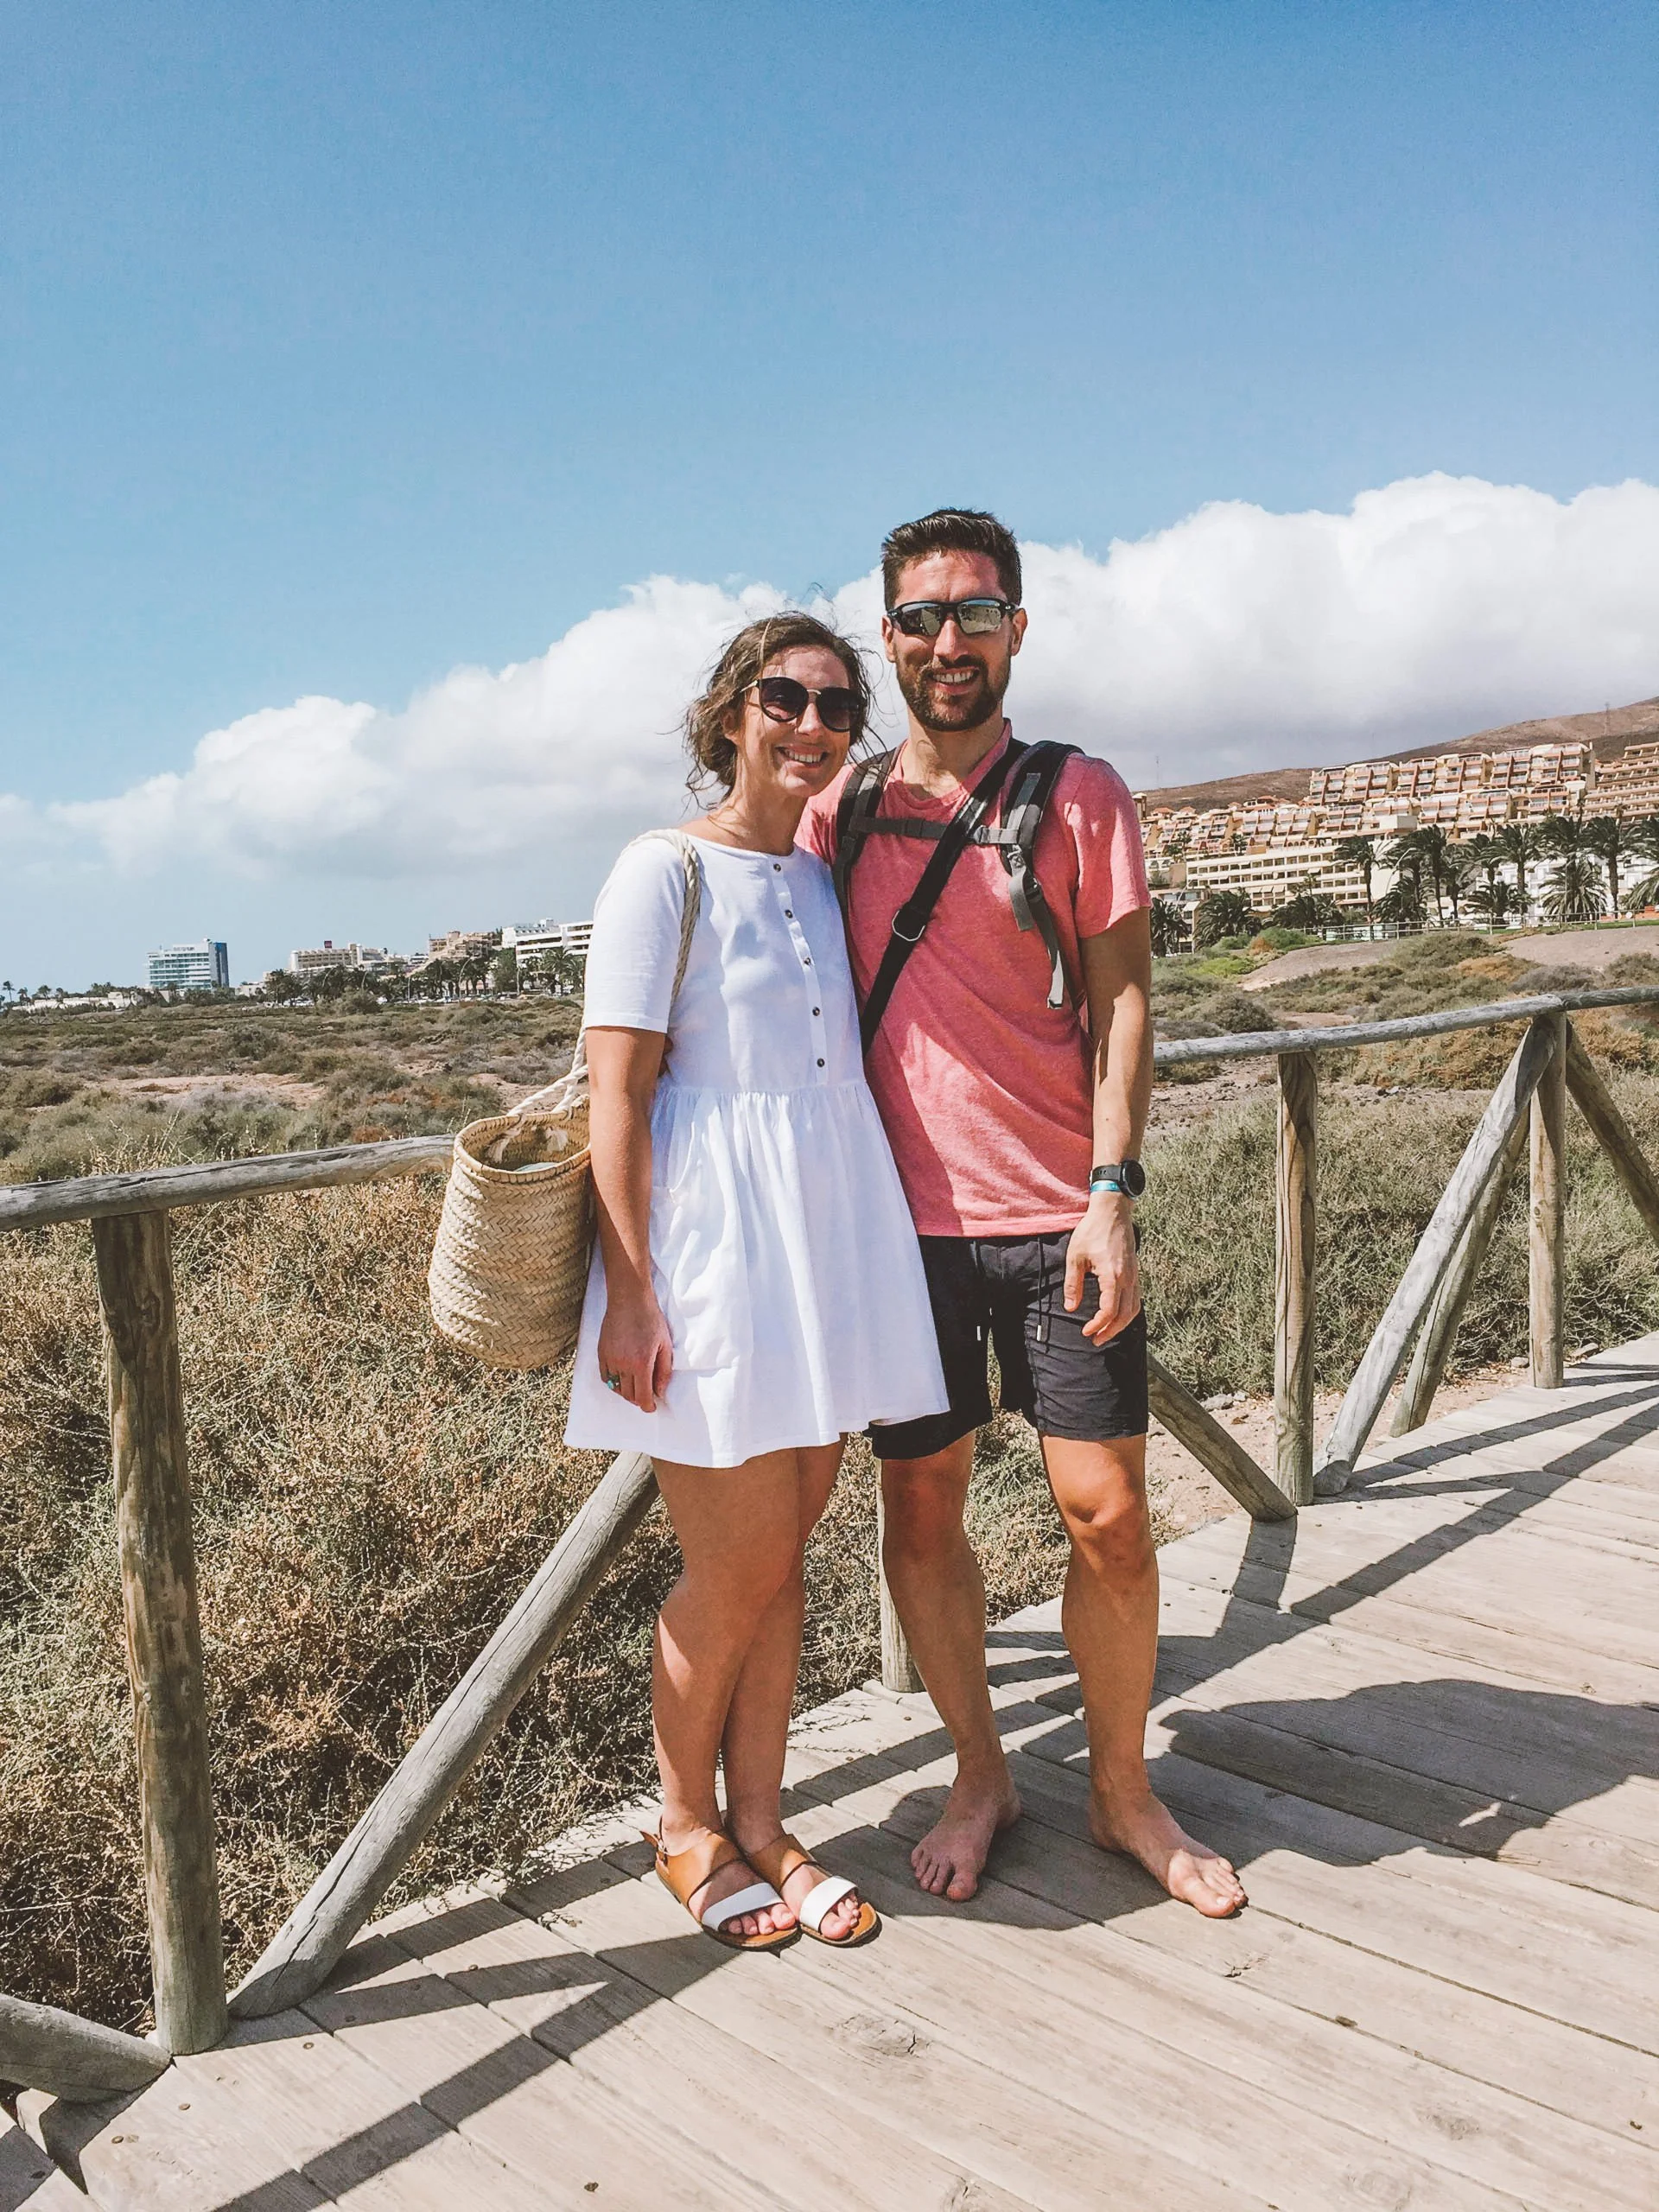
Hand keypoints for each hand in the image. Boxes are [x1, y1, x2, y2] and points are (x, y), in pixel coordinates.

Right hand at [597, 1291, 673, 1411]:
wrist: (629, 1300)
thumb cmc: (651, 1320)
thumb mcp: (665, 1345)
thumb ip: (664, 1371)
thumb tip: (660, 1392)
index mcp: (641, 1364)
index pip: (643, 1396)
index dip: (648, 1406)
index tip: (652, 1407)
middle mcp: (623, 1365)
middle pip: (629, 1395)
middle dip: (639, 1399)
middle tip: (646, 1396)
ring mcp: (610, 1359)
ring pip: (616, 1387)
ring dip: (627, 1392)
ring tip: (636, 1388)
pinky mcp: (602, 1353)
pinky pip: (605, 1377)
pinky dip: (613, 1382)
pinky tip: (622, 1379)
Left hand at [1064, 1193, 1142, 1343]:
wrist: (1113, 1211)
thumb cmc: (1092, 1231)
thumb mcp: (1075, 1257)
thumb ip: (1073, 1284)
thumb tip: (1070, 1307)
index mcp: (1113, 1275)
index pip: (1109, 1310)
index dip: (1098, 1325)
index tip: (1086, 1332)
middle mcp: (1128, 1278)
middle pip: (1124, 1315)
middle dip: (1110, 1331)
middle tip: (1095, 1340)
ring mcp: (1134, 1275)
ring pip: (1133, 1309)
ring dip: (1120, 1325)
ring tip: (1105, 1333)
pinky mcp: (1135, 1272)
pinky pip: (1136, 1299)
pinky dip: (1127, 1313)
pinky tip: (1116, 1316)